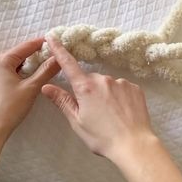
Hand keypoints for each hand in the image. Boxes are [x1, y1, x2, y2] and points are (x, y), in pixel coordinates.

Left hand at [0, 38, 59, 142]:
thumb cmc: (9, 108)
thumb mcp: (31, 87)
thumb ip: (46, 71)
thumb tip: (58, 59)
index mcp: (3, 61)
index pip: (27, 46)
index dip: (43, 44)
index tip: (57, 42)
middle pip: (22, 53)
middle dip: (38, 54)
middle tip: (55, 55)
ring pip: (18, 63)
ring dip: (32, 64)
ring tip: (48, 65)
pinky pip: (13, 71)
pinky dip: (24, 72)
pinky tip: (34, 77)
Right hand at [41, 35, 155, 159]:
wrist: (134, 144)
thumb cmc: (103, 137)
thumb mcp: (77, 122)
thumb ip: (63, 101)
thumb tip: (47, 87)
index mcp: (85, 88)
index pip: (68, 64)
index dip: (59, 50)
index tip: (52, 37)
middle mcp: (103, 80)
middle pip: (89, 80)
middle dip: (88, 92)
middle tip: (93, 113)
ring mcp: (121, 82)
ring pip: (107, 85)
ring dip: (105, 95)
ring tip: (110, 116)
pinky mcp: (135, 88)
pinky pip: (122, 88)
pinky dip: (119, 98)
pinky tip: (121, 113)